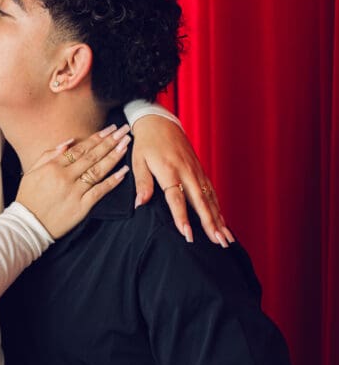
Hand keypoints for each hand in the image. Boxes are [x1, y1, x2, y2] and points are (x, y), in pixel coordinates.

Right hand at [16, 125, 130, 237]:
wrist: (27, 226)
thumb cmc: (28, 198)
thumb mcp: (32, 172)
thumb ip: (49, 155)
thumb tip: (69, 142)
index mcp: (53, 167)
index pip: (79, 148)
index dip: (96, 137)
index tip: (109, 129)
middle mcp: (65, 177)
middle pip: (92, 156)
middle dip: (110, 142)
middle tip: (123, 131)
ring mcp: (74, 192)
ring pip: (98, 171)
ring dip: (114, 156)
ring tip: (126, 145)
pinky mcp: (81, 207)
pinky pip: (100, 191)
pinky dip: (113, 181)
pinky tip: (123, 171)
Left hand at [131, 116, 233, 245]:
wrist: (159, 122)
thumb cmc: (146, 143)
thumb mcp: (138, 160)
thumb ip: (142, 182)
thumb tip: (140, 204)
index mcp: (169, 170)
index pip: (176, 199)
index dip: (182, 218)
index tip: (188, 235)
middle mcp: (186, 172)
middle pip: (200, 202)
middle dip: (210, 223)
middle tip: (219, 241)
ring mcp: (195, 171)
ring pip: (209, 198)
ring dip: (218, 219)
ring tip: (226, 238)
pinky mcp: (199, 170)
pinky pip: (211, 191)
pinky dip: (217, 207)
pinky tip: (222, 220)